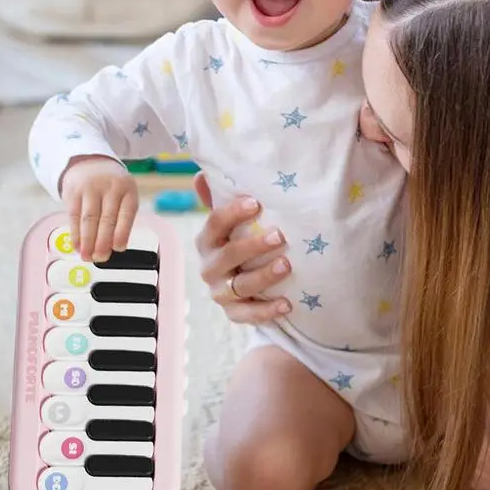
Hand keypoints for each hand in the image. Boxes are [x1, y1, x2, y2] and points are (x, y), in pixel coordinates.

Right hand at [61, 155, 138, 260]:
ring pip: (89, 219)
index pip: (127, 213)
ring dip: (88, 241)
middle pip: (107, 219)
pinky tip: (77, 245)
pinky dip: (76, 234)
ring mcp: (91, 188)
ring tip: (88, 256)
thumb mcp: (123, 195)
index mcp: (128, 190)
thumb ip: (121, 217)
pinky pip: (74, 216)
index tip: (118, 249)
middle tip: (100, 258)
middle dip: (103, 242)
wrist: (91, 163)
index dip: (122, 233)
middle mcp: (110, 187)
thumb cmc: (111, 187)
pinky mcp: (73, 192)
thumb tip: (113, 247)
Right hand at [194, 172, 291, 322]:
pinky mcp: (234, 314)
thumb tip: (202, 174)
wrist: (244, 287)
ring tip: (287, 265)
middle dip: (253, 246)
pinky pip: (249, 315)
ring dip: (264, 276)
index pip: (214, 224)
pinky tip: (287, 304)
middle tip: (280, 236)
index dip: (233, 213)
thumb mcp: (232, 224)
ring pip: (240, 286)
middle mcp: (210, 267)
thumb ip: (220, 200)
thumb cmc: (239, 244)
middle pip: (228, 256)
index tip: (256, 203)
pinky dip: (267, 311)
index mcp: (207, 241)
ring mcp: (221, 293)